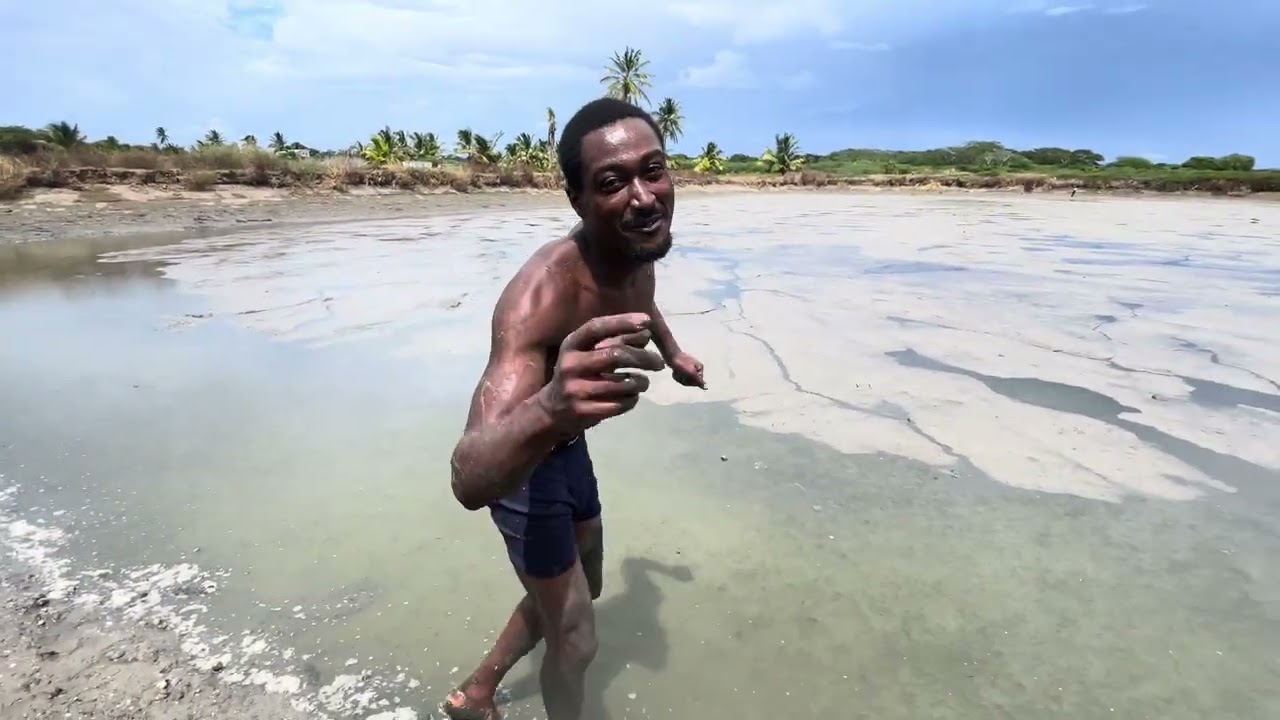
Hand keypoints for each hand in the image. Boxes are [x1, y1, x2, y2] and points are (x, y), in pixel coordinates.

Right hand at [538, 313, 665, 434]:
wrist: (553, 410)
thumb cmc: (579, 375)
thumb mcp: (589, 354)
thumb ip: (616, 342)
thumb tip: (646, 333)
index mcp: (571, 345)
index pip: (597, 327)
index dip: (622, 322)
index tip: (646, 321)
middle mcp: (570, 365)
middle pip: (616, 355)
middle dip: (643, 358)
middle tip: (658, 363)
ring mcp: (575, 389)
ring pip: (623, 383)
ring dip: (641, 382)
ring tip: (644, 381)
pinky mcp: (583, 411)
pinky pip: (620, 403)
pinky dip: (633, 399)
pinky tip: (631, 396)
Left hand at [670, 351, 705, 388]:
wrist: (671, 355)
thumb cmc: (681, 363)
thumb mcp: (691, 372)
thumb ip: (698, 380)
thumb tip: (706, 387)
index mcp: (700, 368)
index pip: (698, 382)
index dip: (691, 381)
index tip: (686, 375)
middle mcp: (696, 369)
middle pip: (691, 382)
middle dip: (684, 379)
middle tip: (681, 373)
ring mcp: (688, 369)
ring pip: (684, 381)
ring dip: (679, 378)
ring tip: (677, 371)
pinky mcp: (682, 370)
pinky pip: (680, 378)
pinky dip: (677, 376)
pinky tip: (674, 371)